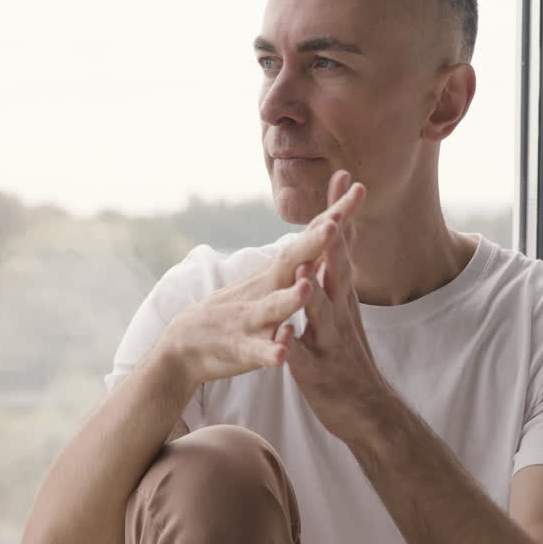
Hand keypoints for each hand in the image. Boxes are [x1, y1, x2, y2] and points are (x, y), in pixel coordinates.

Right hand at [158, 183, 366, 386]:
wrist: (185, 344)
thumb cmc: (235, 310)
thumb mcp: (268, 281)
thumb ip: (299, 259)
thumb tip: (329, 230)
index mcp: (277, 274)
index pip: (309, 239)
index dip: (333, 216)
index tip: (357, 189)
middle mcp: (264, 290)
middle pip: (291, 261)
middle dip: (313, 243)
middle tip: (335, 221)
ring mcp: (251, 319)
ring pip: (273, 308)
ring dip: (290, 298)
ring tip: (306, 288)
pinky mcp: (240, 349)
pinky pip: (257, 352)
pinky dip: (269, 352)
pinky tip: (281, 354)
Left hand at [286, 170, 391, 439]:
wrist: (368, 412)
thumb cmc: (349, 358)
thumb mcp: (345, 310)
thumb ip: (339, 275)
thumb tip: (339, 239)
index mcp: (342, 297)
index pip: (342, 247)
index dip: (341, 213)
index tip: (344, 177)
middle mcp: (340, 314)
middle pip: (338, 270)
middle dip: (335, 238)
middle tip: (338, 208)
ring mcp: (330, 343)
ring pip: (322, 314)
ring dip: (314, 292)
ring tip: (306, 270)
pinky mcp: (318, 374)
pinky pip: (304, 360)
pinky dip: (295, 348)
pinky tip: (286, 338)